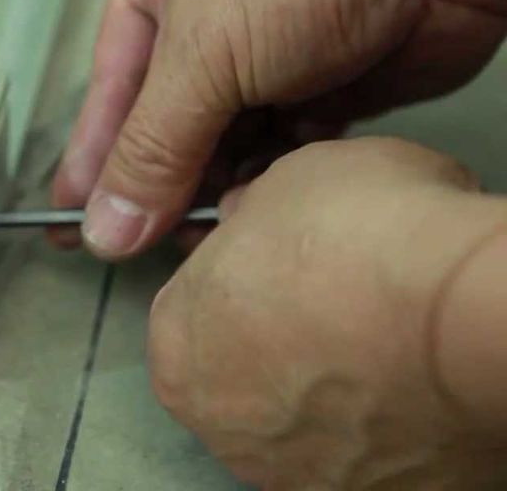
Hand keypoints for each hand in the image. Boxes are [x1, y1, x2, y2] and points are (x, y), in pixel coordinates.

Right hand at [52, 0, 506, 257]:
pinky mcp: (330, 91)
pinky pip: (283, 156)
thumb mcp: (202, 52)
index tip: (73, 221)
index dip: (91, 162)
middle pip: (169, 130)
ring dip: (214, 192)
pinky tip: (261, 208)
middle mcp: (214, 28)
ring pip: (226, 150)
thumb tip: (108, 222)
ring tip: (204, 231)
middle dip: (157, 187)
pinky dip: (270, 184)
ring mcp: (275, 60)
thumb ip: (152, 147)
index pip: (110, 95)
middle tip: (142, 241)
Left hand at [148, 137, 506, 488]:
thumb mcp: (285, 181)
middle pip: (233, 369)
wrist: (467, 310)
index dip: (239, 273)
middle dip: (270, 335)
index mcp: (176, 342)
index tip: (279, 258)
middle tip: (329, 297)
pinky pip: (355, 453)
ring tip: (375, 343)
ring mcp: (286, 468)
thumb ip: (249, 212)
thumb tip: (249, 215)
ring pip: (292, 419)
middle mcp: (217, 421)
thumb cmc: (368, 238)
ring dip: (320, 387)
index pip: (191, 306)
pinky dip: (373, 425)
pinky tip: (405, 385)